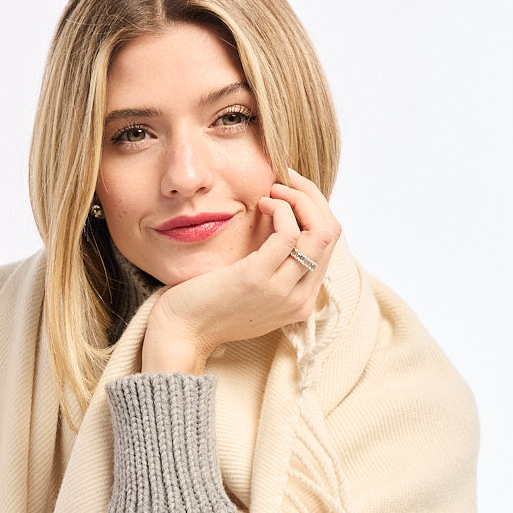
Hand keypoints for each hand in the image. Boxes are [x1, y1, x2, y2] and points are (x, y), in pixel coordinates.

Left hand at [140, 169, 341, 374]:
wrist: (181, 333)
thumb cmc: (209, 305)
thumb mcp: (252, 287)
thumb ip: (274, 264)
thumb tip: (284, 218)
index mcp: (302, 301)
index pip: (328, 244)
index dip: (315, 208)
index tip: (291, 190)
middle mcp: (300, 299)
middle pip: (330, 233)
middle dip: (311, 196)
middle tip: (285, 179)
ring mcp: (282, 292)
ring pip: (319, 231)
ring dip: (299, 198)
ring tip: (273, 189)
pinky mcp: (258, 279)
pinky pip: (289, 233)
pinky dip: (281, 208)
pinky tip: (261, 203)